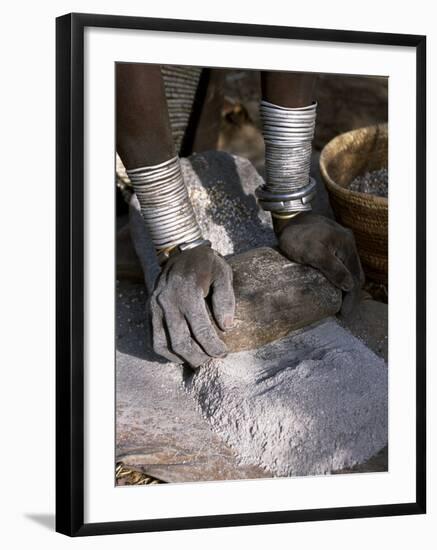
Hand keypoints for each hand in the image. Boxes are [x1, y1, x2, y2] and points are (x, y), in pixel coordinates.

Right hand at [150, 245, 234, 367]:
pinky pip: (154, 339)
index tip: (224, 353)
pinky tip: (181, 353)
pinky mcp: (148, 310)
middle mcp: (167, 301)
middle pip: (181, 342)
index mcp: (187, 292)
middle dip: (198, 357)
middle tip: (211, 358)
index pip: (201, 329)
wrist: (180, 250)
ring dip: (181, 357)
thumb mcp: (223, 274)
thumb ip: (226, 299)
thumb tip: (226, 326)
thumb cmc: (205, 263)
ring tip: (197, 358)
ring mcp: (154, 307)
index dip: (213, 346)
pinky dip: (167, 351)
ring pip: (164, 344)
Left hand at [276, 212, 364, 315]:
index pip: (355, 277)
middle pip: (355, 274)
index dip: (351, 298)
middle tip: (342, 311)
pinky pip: (341, 263)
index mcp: (346, 246)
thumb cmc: (297, 235)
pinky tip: (334, 285)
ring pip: (349, 269)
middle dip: (351, 294)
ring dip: (346, 286)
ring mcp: (340, 243)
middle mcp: (347, 244)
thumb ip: (332, 268)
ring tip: (339, 302)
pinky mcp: (331, 243)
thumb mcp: (313, 253)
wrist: (287, 217)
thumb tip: (349, 286)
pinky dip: (340, 276)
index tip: (344, 314)